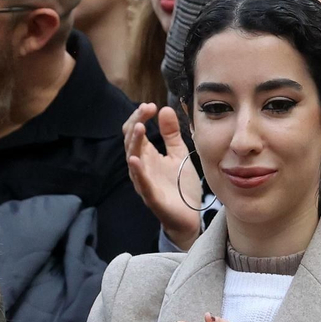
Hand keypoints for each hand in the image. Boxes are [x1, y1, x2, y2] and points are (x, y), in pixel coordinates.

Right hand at [124, 103, 201, 249]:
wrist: (189, 216)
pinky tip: (135, 159)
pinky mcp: (152, 197)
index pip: (135, 132)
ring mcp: (145, 182)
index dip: (139, 117)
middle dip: (136, 123)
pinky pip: (142, 183)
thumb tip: (165, 108)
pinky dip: (137, 171)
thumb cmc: (180, 186)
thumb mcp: (178, 154)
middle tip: (145, 109)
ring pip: (133, 160)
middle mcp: (142, 167)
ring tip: (139, 127)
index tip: (150, 105)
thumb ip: (171, 133)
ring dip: (134, 143)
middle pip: (131, 142)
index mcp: (147, 156)